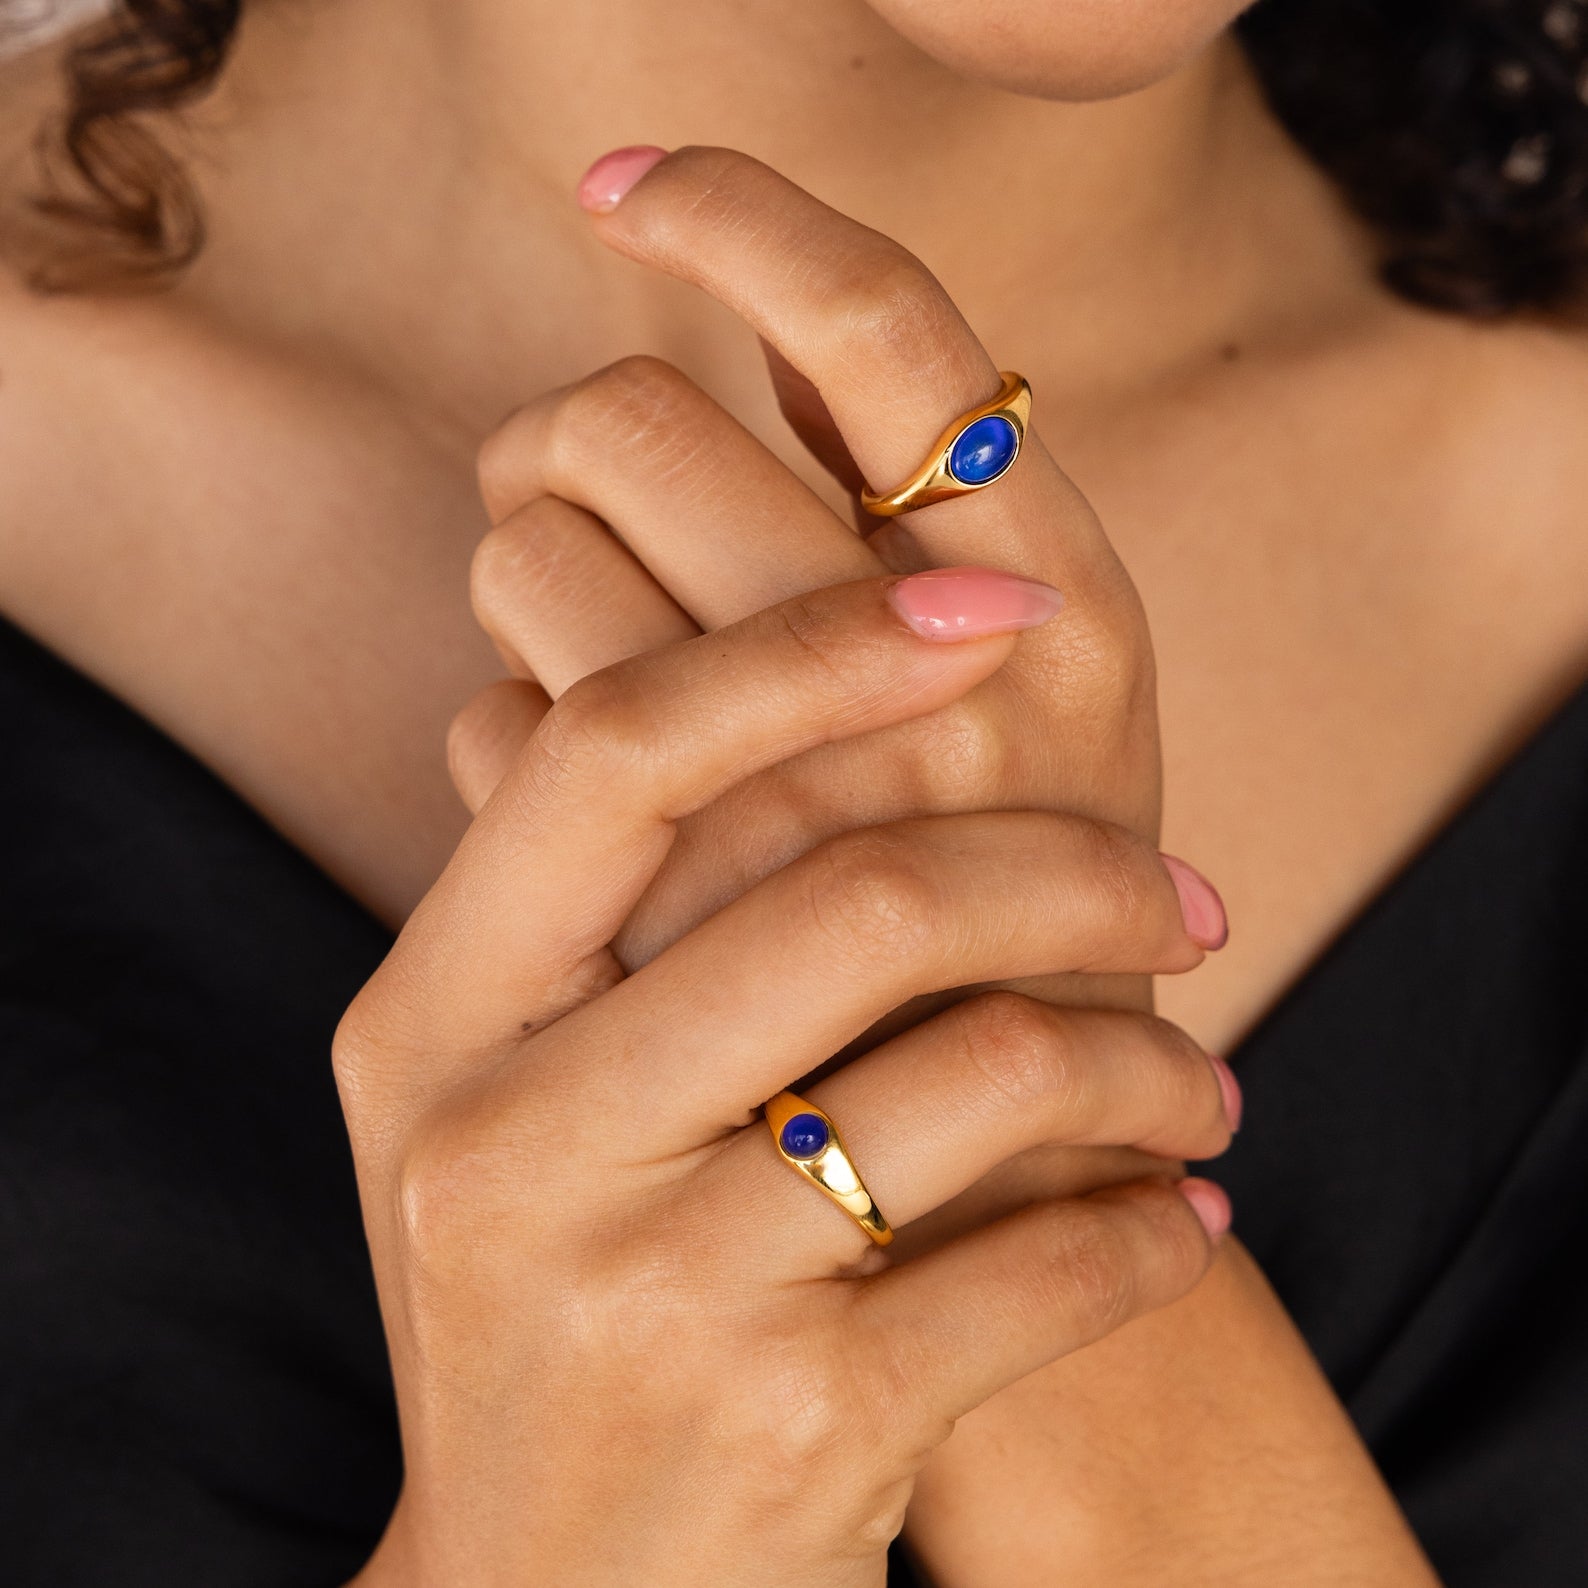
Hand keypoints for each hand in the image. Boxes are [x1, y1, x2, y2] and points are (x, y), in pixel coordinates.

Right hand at [339, 574, 1233, 1585]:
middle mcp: (510, 1144)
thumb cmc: (556, 1307)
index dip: (815, 651)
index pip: (622, 755)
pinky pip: (1044, 1272)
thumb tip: (756, 686)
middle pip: (849, 895)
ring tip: (1198, 1080)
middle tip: (1185, 895)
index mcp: (434, 1023)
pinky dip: (1152, 1230)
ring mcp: (646, 1294)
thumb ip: (590, 920)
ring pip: (982, 1072)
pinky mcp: (794, 1431)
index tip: (990, 609)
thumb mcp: (502, 1110)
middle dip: (1072, 870)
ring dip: (1144, 1060)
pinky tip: (1182, 1217)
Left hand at [448, 147, 1226, 1255]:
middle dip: (571, 440)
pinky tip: (613, 832)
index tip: (624, 181)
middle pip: (627, 418)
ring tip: (625, 685)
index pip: (880, 327)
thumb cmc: (1016, 905)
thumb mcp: (1030, 701)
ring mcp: (784, 799)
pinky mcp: (668, 923)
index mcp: (1051, 595)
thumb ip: (902, 531)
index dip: (744, 217)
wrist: (1017, 1181)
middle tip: (597, 509)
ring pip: (525, 553)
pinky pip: (491, 732)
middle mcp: (929, 675)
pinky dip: (516, 747)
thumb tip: (728, 335)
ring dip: (534, 583)